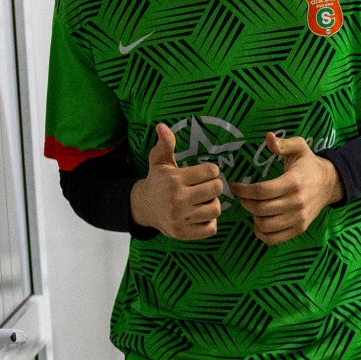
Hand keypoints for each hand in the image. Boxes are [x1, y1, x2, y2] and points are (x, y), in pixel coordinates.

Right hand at [130, 123, 222, 239]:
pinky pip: (211, 228)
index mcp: (174, 179)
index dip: (211, 171)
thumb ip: (165, 144)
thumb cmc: (158, 181)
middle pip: (216, 189)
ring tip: (204, 201)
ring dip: (213, 204)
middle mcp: (177, 199)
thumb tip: (162, 126)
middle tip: (206, 187)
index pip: (211, 171)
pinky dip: (210, 222)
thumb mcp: (159, 161)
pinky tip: (201, 216)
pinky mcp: (184, 233)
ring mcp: (181, 218)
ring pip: (216, 209)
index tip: (205, 174)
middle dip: (214, 186)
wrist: (143, 208)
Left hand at [229, 132, 340, 244]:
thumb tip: (268, 137)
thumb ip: (283, 144)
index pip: (261, 191)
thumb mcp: (299, 147)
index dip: (243, 190)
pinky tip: (259, 220)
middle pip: (260, 209)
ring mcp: (298, 219)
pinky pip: (273, 239)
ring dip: (253, 217)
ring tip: (253, 206)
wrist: (329, 184)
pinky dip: (262, 233)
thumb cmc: (309, 164)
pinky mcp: (299, 229)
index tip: (235, 186)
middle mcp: (296, 203)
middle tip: (242, 196)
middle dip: (245, 202)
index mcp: (293, 182)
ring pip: (264, 225)